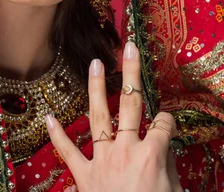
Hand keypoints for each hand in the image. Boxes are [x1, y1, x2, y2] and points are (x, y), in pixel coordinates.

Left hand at [45, 41, 183, 191]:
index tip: (166, 125)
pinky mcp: (84, 177)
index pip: (164, 122)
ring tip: (95, 63)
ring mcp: (103, 160)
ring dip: (98, 88)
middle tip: (130, 46)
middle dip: (133, 72)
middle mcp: (127, 150)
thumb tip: (163, 148)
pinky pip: (68, 152)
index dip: (167, 120)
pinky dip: (57, 134)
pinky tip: (49, 116)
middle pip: (133, 103)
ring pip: (100, 117)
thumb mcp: (174, 191)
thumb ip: (167, 165)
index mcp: (154, 154)